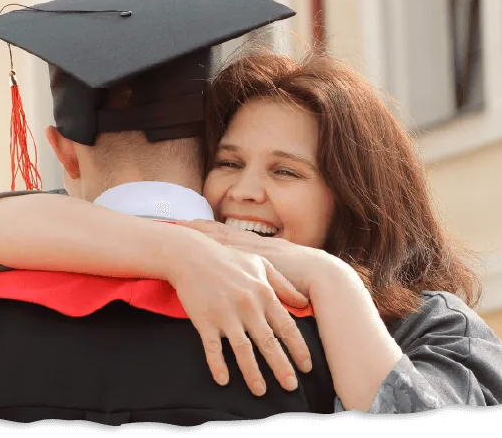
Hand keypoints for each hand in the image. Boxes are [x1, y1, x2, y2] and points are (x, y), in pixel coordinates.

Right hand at [163, 228, 314, 396]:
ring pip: (243, 350)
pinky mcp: (204, 320)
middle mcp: (248, 307)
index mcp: (264, 294)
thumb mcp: (261, 265)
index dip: (298, 349)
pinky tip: (223, 380)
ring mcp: (225, 315)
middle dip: (281, 367)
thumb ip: (284, 285)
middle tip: (291, 387)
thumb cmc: (228, 259)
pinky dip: (218, 365)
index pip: (286, 327)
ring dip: (253, 373)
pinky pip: (213, 347)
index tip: (307, 367)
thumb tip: (304, 303)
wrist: (191, 255)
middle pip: (268, 343)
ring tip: (261, 391)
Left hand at [175, 219, 340, 299]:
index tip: (190, 223)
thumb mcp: (283, 271)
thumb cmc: (307, 278)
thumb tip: (253, 278)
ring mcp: (253, 256)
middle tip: (177, 223)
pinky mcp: (254, 267)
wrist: (324, 278)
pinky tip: (195, 257)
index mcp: (260, 246)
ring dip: (199, 241)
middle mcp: (254, 248)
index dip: (208, 229)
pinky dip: (211, 258)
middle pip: (219, 235)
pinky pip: (228, 260)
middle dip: (198, 230)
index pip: (229, 234)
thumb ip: (266, 272)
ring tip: (179, 236)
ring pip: (220, 245)